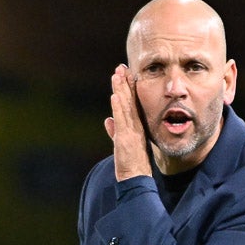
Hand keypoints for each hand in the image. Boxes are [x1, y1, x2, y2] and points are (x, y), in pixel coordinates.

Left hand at [104, 64, 150, 180]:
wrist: (136, 177)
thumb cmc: (131, 163)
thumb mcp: (122, 144)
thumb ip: (115, 131)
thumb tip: (107, 121)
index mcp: (135, 126)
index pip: (132, 103)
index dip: (128, 88)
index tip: (125, 73)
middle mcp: (135, 125)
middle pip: (130, 100)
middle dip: (125, 82)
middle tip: (122, 66)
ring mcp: (131, 130)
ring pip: (126, 106)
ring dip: (122, 89)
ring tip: (118, 74)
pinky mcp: (126, 137)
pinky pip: (122, 119)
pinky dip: (119, 107)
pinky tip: (116, 95)